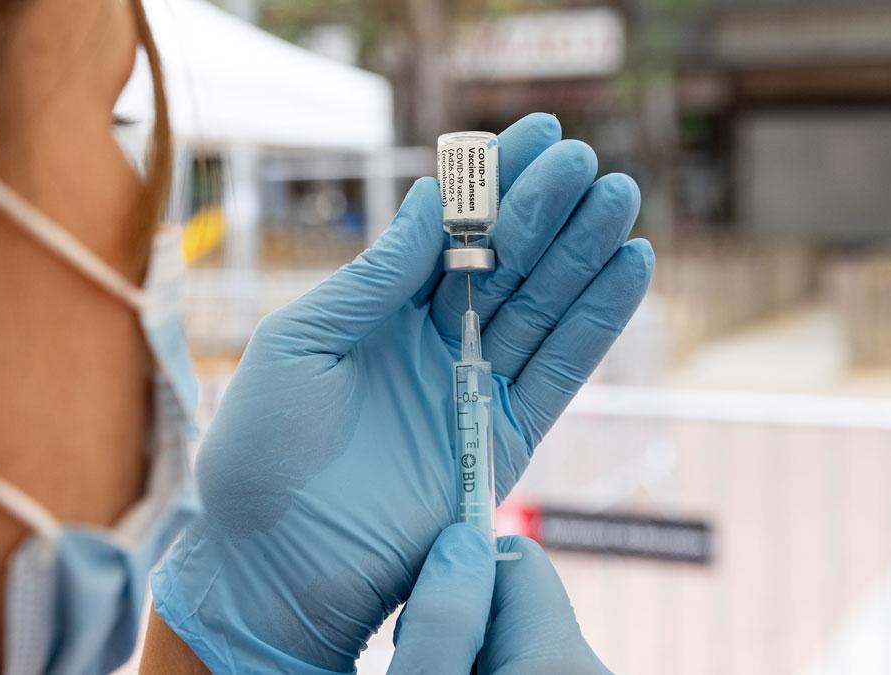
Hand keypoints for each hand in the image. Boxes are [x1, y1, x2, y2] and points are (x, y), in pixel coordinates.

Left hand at [151, 113, 652, 671]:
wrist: (273, 561)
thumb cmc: (261, 449)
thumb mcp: (301, 342)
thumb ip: (373, 277)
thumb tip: (429, 198)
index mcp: (377, 313)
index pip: (447, 233)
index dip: (491, 183)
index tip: (537, 134)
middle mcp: (429, 343)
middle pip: (503, 264)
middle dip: (546, 209)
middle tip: (588, 160)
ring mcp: (470, 390)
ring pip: (540, 309)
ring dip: (583, 254)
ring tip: (622, 197)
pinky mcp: (503, 441)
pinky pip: (560, 373)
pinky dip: (596, 323)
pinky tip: (629, 268)